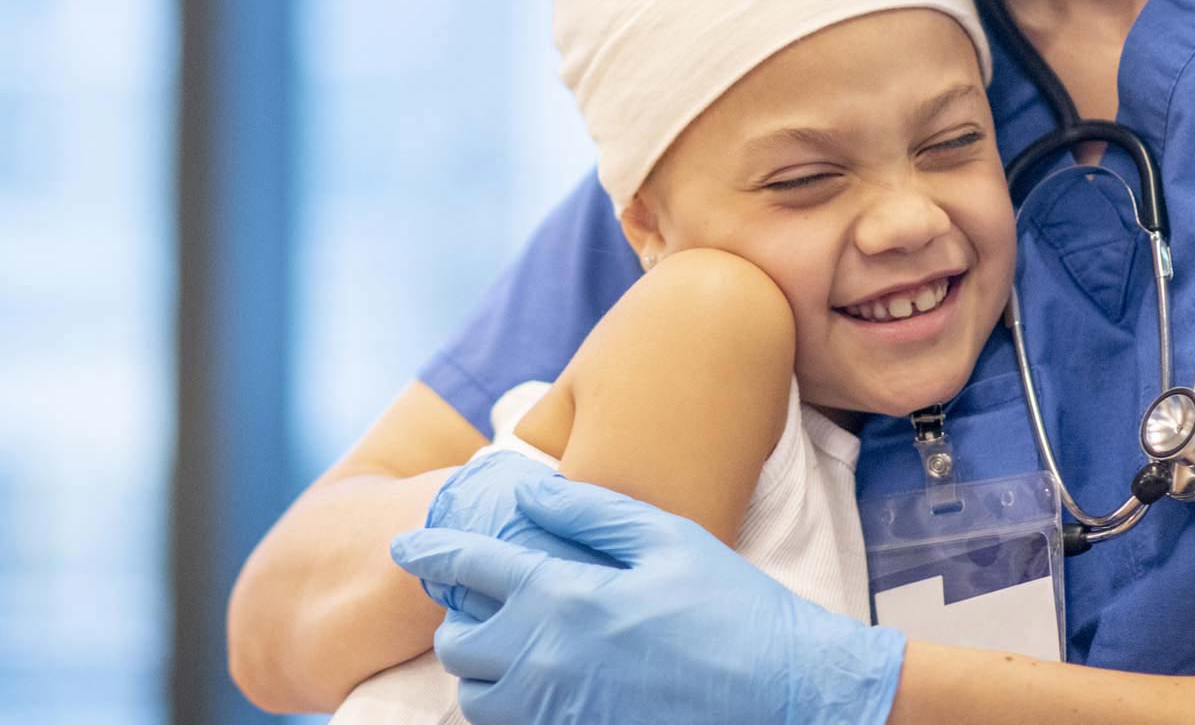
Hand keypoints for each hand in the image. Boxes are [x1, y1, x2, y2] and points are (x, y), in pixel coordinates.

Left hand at [392, 470, 905, 724]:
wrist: (787, 691)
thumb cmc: (732, 608)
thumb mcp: (665, 540)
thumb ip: (586, 513)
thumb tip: (526, 490)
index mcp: (564, 597)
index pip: (469, 568)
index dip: (430, 553)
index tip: (407, 548)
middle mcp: (548, 660)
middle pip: (459, 644)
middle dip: (464, 621)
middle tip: (490, 603)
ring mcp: (560, 711)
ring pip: (478, 699)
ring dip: (485, 672)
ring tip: (516, 647)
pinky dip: (515, 708)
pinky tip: (546, 683)